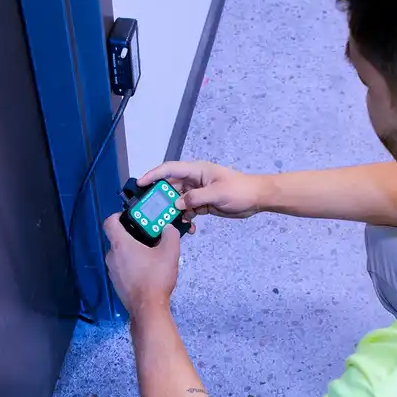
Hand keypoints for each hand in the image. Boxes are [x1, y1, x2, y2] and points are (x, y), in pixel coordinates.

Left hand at [103, 213, 180, 318]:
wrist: (148, 307)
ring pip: (121, 254)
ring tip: (152, 255)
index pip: (110, 222)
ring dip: (134, 251)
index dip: (118, 216)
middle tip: (151, 237)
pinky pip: (123, 267)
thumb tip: (168, 228)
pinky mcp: (117, 283)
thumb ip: (170, 234)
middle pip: (118, 238)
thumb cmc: (155, 277)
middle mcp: (112, 256)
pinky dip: (133, 265)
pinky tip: (148, 270)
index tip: (132, 217)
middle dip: (134, 235)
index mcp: (121, 244)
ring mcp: (112, 271)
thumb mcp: (170, 251)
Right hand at [139, 161, 269, 221]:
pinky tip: (189, 226)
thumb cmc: (240, 190)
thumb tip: (177, 204)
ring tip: (170, 222)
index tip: (140, 184)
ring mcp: (198, 192)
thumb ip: (195, 198)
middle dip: (161, 198)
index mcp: (197, 170)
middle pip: (170, 187)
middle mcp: (194, 180)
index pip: (169, 169)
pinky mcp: (202, 203)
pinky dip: (186, 218)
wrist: (256, 199)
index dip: (153, 175)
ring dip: (174, 211)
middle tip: (152, 211)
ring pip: (178, 201)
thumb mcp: (217, 193)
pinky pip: (188, 210)